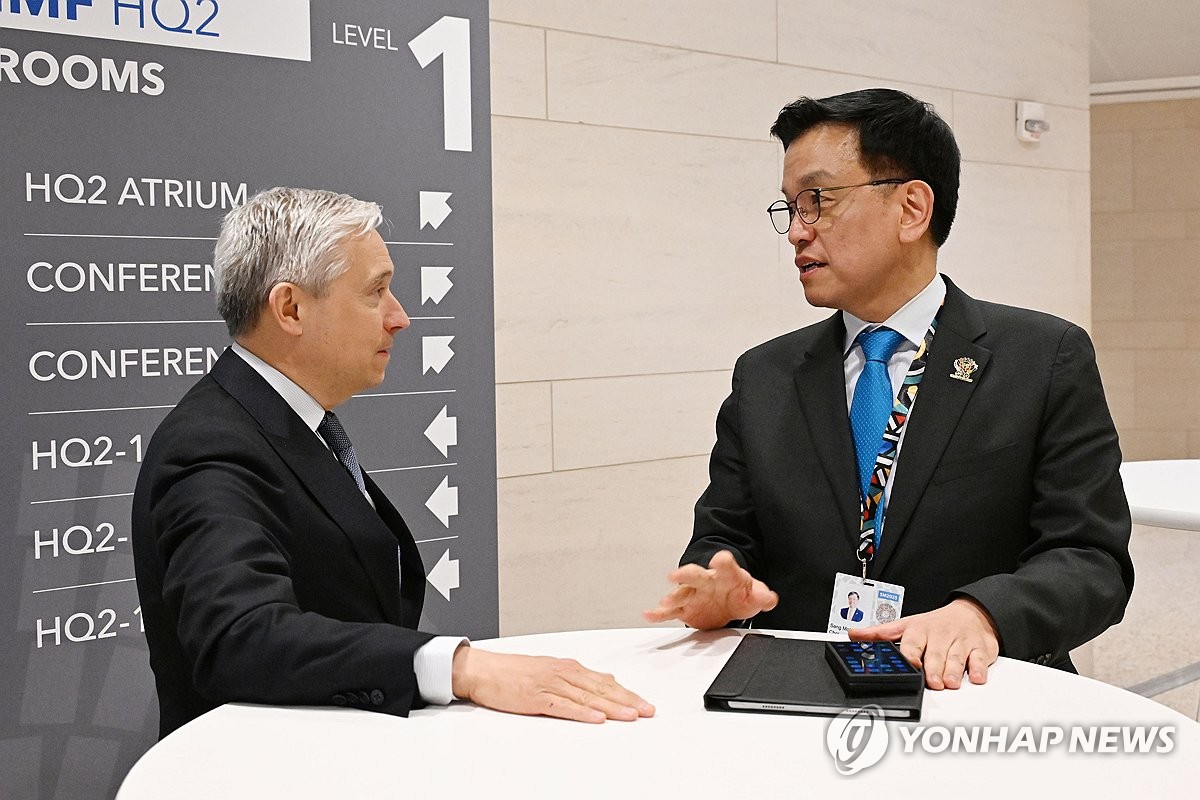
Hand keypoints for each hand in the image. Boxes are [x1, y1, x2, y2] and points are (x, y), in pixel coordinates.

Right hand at [451, 647, 654, 722]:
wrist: (482, 669)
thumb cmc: (513, 672)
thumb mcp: (549, 670)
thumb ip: (576, 678)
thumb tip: (604, 681)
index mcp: (568, 667)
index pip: (604, 681)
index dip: (626, 693)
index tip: (644, 704)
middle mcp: (563, 673)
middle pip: (601, 688)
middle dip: (627, 700)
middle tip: (648, 711)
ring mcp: (550, 684)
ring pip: (587, 697)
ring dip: (611, 707)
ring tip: (631, 716)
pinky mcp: (536, 697)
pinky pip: (563, 706)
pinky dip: (582, 712)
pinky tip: (596, 718)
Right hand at [642, 550, 778, 629]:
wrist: (727, 599)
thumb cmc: (739, 591)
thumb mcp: (755, 594)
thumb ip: (762, 597)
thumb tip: (768, 598)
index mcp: (726, 574)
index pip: (725, 564)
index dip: (723, 561)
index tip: (721, 559)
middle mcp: (706, 580)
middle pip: (695, 574)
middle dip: (686, 574)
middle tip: (677, 575)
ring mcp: (694, 593)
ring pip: (680, 592)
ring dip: (672, 597)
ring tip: (665, 603)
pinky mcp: (685, 608)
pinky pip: (670, 610)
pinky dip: (658, 613)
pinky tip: (649, 614)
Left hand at [849, 597, 998, 689]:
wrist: (971, 612)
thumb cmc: (934, 624)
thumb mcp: (905, 625)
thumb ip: (879, 633)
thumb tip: (852, 634)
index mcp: (918, 630)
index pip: (912, 643)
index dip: (911, 654)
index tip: (911, 663)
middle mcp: (939, 635)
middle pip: (935, 654)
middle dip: (934, 668)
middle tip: (933, 682)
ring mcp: (960, 641)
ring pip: (957, 658)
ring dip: (954, 671)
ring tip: (950, 683)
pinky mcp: (980, 648)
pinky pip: (981, 659)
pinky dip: (979, 669)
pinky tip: (977, 677)